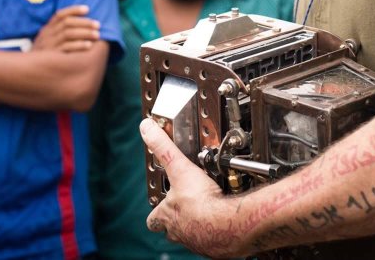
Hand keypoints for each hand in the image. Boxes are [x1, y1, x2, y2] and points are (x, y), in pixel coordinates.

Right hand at [34, 5, 100, 52]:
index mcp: (47, 29)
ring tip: (97, 35)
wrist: (28, 72)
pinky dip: (78, 45)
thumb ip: (59, 32)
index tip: (87, 9)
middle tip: (98, 25)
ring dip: (84, 33)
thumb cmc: (45, 56)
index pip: (60, 15)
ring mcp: (48, 45)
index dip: (74, 10)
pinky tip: (89, 45)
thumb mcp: (47, 42)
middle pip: (67, 23)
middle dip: (84, 22)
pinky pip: (66, 48)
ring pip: (68, 34)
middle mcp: (47, 35)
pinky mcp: (51, 56)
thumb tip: (82, 25)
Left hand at [140, 119, 240, 257]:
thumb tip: (146, 128)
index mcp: (168, 216)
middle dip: (177, 221)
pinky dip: (218, 231)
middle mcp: (180, 232)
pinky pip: (215, 241)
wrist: (228, 225)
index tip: (162, 203)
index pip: (153, 219)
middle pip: (172, 230)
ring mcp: (198, 241)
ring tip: (209, 211)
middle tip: (187, 208)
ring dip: (199, 225)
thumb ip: (163, 148)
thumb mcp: (179, 167)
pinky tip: (226, 220)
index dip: (157, 211)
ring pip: (193, 236)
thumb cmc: (201, 201)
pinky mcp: (217, 246)